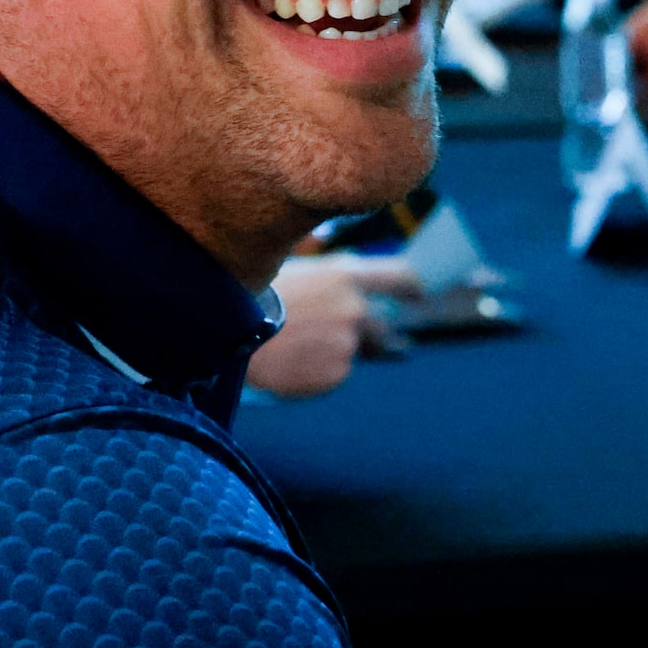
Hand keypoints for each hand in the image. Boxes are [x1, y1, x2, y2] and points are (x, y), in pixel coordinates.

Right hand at [245, 255, 420, 397]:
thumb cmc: (258, 297)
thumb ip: (340, 284)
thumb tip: (366, 299)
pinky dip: (323, 371)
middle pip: (384, 327)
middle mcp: (355, 307)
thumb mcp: (303, 274)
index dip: (415, 290)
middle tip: (396, 348)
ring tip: (303, 350)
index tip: (423, 299)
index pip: (404, 278)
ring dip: (340, 353)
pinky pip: (338, 373)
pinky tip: (296, 363)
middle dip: (388, 340)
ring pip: (357, 351)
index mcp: (347, 275)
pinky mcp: (336, 373)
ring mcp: (347, 342)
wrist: (225, 333)